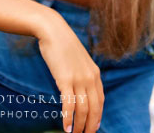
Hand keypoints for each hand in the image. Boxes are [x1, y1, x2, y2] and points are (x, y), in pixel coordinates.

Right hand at [0, 0, 105, 132]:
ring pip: (83, 109)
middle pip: (94, 107)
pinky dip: (68, 118)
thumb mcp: (78, 61)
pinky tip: (66, 128)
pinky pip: (69, 104)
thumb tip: (78, 89)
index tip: (94, 127)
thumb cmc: (63, 47)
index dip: (97, 115)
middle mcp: (90, 77)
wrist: (54, 31)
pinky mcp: (65, 79)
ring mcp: (79, 78)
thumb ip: (81, 75)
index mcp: (95, 74)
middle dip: (90, 125)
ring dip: (79, 126)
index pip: (100, 100)